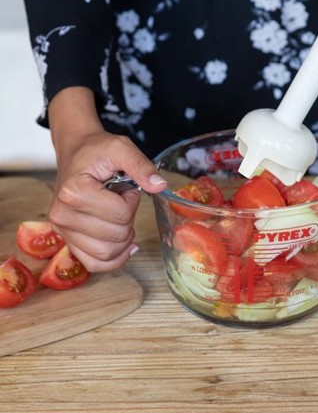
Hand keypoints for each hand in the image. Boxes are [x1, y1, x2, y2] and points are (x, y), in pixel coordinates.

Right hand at [47, 87, 166, 271]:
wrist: (76, 152)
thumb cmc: (97, 151)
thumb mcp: (121, 148)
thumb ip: (141, 165)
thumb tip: (160, 186)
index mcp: (73, 191)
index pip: (120, 214)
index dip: (131, 201)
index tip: (124, 188)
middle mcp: (62, 214)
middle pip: (115, 236)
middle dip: (129, 219)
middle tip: (121, 201)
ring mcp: (62, 230)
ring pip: (106, 254)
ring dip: (123, 239)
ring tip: (119, 217)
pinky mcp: (67, 241)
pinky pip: (94, 264)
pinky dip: (114, 259)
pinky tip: (125, 245)